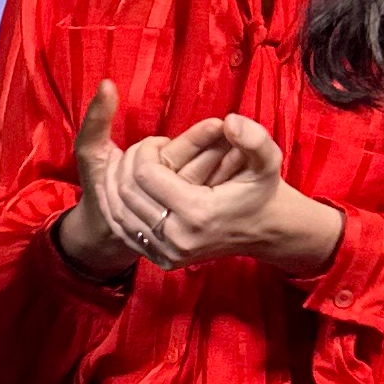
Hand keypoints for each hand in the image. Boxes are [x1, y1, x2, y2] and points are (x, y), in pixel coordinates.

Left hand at [62, 96, 342, 279]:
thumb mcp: (267, 159)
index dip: (143, 150)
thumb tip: (229, 122)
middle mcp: (179, 238)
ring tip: (131, 163)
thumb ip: (253, 137)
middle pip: (127, 193)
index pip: (145, 174)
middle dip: (127, 163)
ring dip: (117, 183)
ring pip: (119, 213)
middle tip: (142, 150)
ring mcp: (168, 254)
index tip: (156, 141)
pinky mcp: (162, 260)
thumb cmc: (262, 189)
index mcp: (198, 213)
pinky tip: (125, 186)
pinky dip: (117, 206)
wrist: (265, 229)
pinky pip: (124, 231)